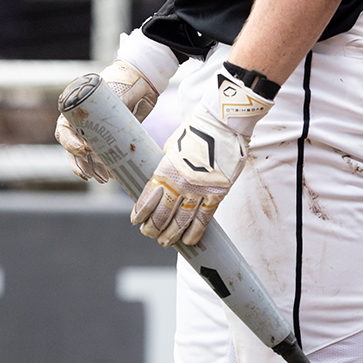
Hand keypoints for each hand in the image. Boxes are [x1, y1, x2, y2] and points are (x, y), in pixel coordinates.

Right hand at [54, 36, 176, 181]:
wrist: (142, 81)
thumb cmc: (127, 82)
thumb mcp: (120, 90)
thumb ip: (121, 99)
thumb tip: (124, 107)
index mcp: (76, 111)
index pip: (64, 131)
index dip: (71, 143)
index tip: (85, 149)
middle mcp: (81, 124)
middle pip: (72, 148)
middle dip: (80, 163)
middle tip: (90, 174)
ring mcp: (94, 133)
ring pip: (86, 156)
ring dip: (92, 170)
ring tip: (103, 179)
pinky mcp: (109, 139)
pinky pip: (102, 157)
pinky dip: (106, 167)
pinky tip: (112, 177)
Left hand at [131, 64, 273, 245]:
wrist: (225, 121)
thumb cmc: (197, 129)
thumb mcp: (172, 146)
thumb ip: (167, 165)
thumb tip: (162, 178)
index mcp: (164, 171)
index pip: (147, 200)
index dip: (140, 214)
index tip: (137, 221)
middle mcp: (179, 184)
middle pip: (162, 215)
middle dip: (153, 228)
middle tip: (150, 234)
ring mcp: (199, 190)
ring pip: (182, 221)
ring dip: (172, 234)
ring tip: (166, 241)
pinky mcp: (218, 192)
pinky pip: (205, 217)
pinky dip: (196, 231)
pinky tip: (190, 240)